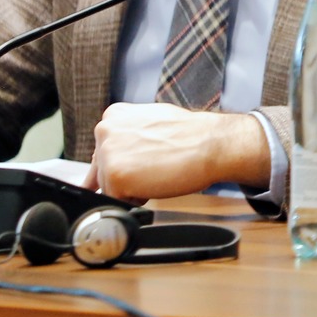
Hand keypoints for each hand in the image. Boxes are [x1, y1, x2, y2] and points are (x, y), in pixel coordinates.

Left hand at [86, 103, 269, 201]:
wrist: (213, 144)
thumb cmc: (192, 136)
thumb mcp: (153, 123)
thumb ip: (129, 136)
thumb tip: (117, 155)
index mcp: (114, 116)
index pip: (104, 152)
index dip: (127, 163)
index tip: (142, 163)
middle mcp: (105, 130)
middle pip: (104, 170)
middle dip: (128, 175)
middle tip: (155, 167)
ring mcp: (108, 153)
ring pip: (110, 186)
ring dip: (133, 187)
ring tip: (158, 172)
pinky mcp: (114, 176)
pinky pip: (118, 200)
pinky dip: (137, 199)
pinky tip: (156, 182)